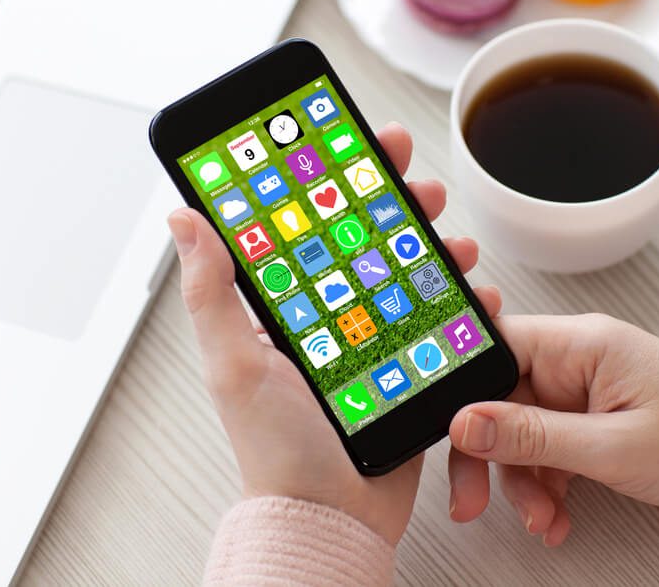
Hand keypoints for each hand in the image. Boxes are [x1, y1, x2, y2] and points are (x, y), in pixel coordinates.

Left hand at [168, 123, 501, 545]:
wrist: (332, 517)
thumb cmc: (276, 451)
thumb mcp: (233, 364)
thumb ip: (212, 292)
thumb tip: (183, 218)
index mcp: (287, 309)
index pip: (308, 228)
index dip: (332, 181)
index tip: (351, 140)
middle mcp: (332, 318)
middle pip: (366, 240)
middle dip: (394, 199)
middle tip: (413, 175)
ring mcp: (375, 341)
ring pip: (409, 272)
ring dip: (434, 243)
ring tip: (452, 232)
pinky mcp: (411, 366)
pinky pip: (440, 320)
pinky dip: (463, 300)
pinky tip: (474, 290)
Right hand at [447, 314, 658, 545]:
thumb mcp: (611, 447)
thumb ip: (531, 436)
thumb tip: (464, 423)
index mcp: (578, 343)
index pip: (492, 348)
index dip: (459, 386)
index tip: (442, 431)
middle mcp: (574, 359)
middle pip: (498, 398)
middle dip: (485, 453)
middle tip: (471, 501)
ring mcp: (580, 390)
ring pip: (519, 431)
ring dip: (521, 481)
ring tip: (540, 520)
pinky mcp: (589, 417)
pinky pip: (546, 448)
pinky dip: (545, 485)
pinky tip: (557, 516)